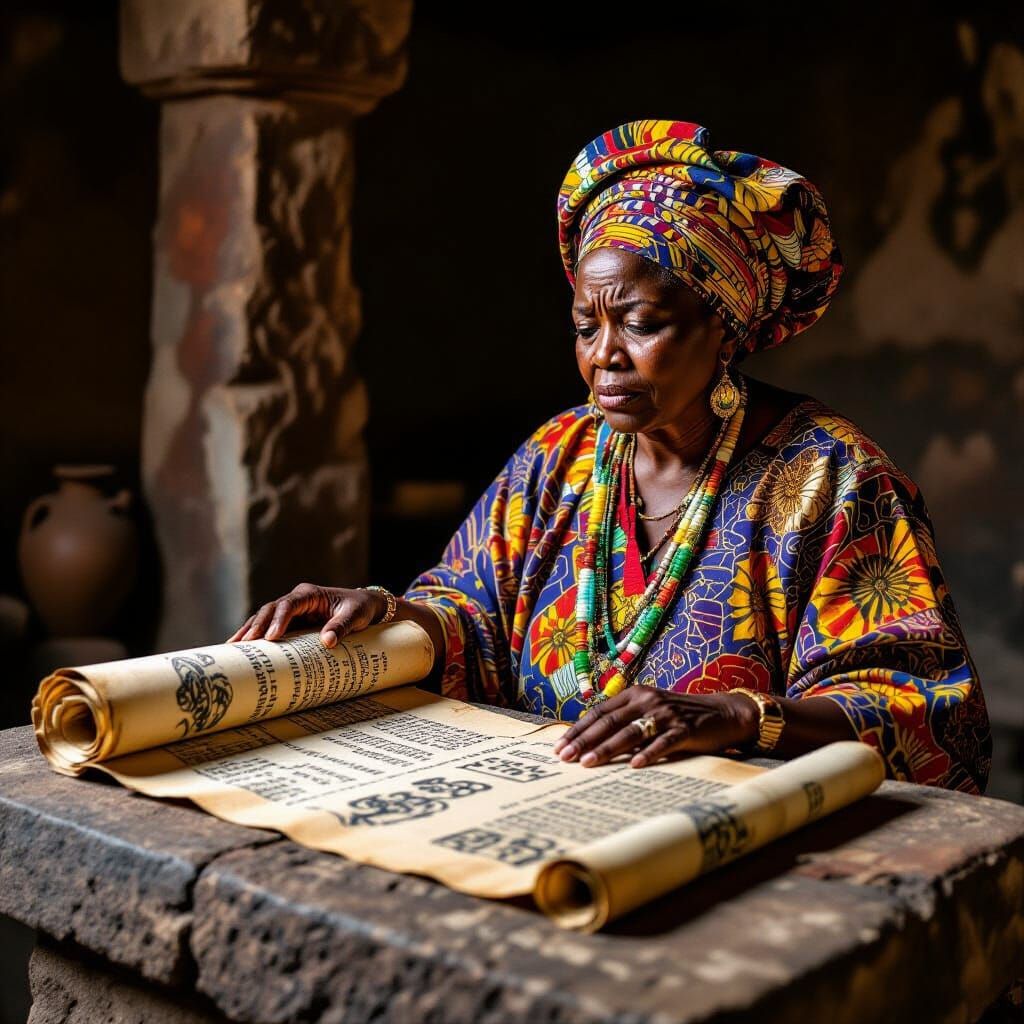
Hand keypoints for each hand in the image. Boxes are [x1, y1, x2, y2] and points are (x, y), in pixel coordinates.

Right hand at [227, 583, 387, 648]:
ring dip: (249, 631)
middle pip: (270, 610)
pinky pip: (269, 627)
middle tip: (243, 644)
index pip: (289, 604)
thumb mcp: (355, 616)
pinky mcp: (290, 622)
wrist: (364, 606)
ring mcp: (291, 611)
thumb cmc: (359, 608)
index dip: (278, 619)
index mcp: (310, 594)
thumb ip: (342, 626)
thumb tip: (327, 642)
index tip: (272, 636)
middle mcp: (296, 599)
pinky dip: (255, 636)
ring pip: (264, 618)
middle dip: (256, 626)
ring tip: (232, 647)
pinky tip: (241, 647)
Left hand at [552, 687, 759, 767]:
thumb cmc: (678, 716)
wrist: (722, 713)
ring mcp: (666, 714)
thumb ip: (624, 720)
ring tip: (588, 763)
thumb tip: (589, 742)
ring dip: (607, 749)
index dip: (578, 729)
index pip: (599, 712)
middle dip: (584, 740)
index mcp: (635, 693)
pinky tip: (633, 765)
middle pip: (609, 722)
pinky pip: (663, 743)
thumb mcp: (648, 711)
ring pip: (631, 732)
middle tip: (565, 757)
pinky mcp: (686, 729)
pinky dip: (647, 754)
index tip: (559, 746)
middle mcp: (648, 700)